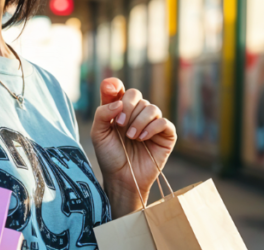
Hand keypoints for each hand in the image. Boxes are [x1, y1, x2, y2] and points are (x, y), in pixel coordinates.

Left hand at [90, 78, 176, 216]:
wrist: (121, 177)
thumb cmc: (109, 155)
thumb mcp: (98, 133)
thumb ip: (102, 113)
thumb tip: (118, 102)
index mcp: (119, 109)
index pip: (119, 89)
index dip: (115, 85)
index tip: (112, 90)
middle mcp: (136, 113)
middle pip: (136, 94)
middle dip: (127, 107)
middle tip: (119, 125)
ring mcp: (152, 123)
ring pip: (151, 107)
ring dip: (139, 120)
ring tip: (131, 137)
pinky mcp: (165, 135)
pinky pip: (164, 122)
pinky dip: (152, 127)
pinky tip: (142, 138)